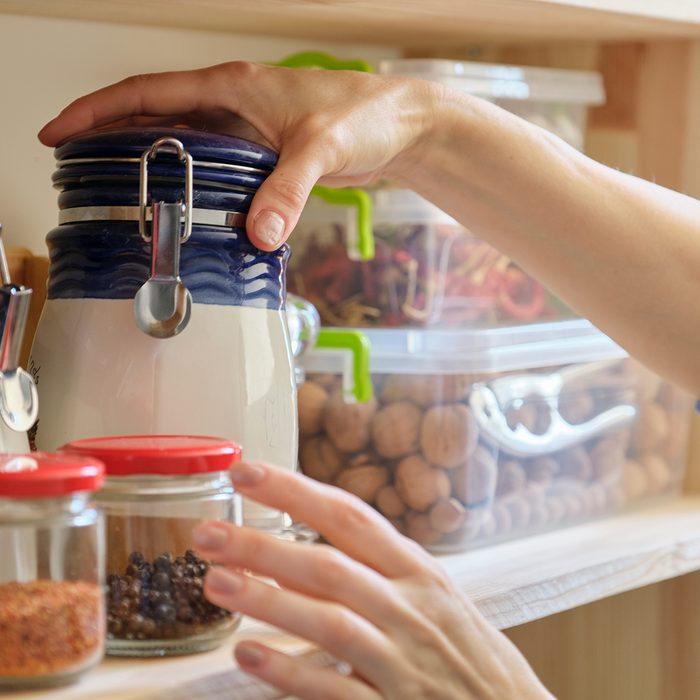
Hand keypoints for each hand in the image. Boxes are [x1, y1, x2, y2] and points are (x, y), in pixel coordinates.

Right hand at [38, 62, 439, 250]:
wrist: (399, 126)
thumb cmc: (364, 116)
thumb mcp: (321, 149)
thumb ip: (287, 190)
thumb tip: (259, 233)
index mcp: (231, 87)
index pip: (147, 92)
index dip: (97, 110)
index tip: (59, 131)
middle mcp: (231, 103)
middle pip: (153, 115)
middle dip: (108, 135)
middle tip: (73, 166)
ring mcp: (246, 128)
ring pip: (180, 140)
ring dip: (145, 158)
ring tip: (112, 188)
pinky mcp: (263, 152)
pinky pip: (211, 163)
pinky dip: (188, 178)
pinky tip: (180, 203)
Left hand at [192, 461, 551, 698]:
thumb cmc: (468, 652)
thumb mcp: (433, 596)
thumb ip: (377, 569)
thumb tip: (307, 542)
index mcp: (418, 571)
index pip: (350, 516)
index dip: (296, 490)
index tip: (247, 471)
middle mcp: (411, 608)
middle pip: (329, 566)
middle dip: (264, 545)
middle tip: (207, 533)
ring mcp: (405, 662)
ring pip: (331, 622)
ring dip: (269, 602)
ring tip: (216, 584)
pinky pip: (338, 692)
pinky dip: (292, 674)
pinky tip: (250, 659)